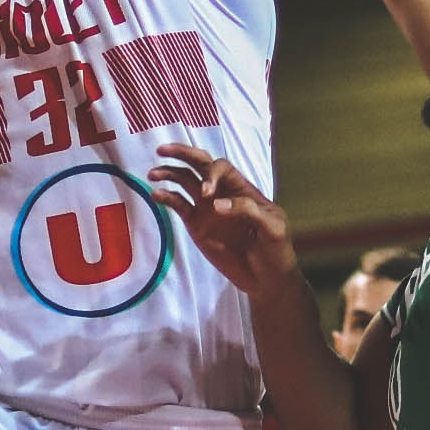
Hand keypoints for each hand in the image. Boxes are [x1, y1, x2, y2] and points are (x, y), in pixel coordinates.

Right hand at [147, 143, 299, 295]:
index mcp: (241, 189)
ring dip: (169, 173)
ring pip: (184, 181)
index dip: (211, 174)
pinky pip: (178, 205)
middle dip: (182, 154)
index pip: (221, 168)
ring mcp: (207, 208)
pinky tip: (156, 195)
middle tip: (162, 149)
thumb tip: (214, 203)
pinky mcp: (196, 225)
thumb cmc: (276, 251)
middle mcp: (221, 193)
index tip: (206, 195)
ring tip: (152, 173)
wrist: (266, 279)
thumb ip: (248, 211)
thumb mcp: (272, 229)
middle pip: (200, 164)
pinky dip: (166, 198)